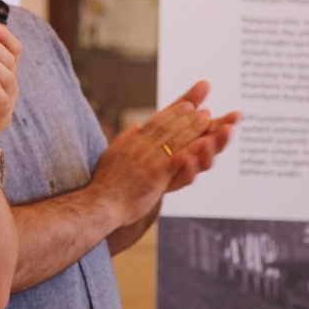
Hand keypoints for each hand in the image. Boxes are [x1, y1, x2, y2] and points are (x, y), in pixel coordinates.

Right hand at [91, 98, 211, 227]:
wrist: (100, 202)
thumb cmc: (105, 183)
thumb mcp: (112, 154)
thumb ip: (125, 139)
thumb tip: (135, 126)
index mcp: (133, 141)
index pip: (156, 122)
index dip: (174, 113)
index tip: (188, 106)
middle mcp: (142, 146)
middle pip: (169, 127)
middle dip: (188, 118)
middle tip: (205, 111)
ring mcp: (150, 160)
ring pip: (176, 140)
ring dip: (194, 129)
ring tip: (208, 121)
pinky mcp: (156, 175)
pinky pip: (177, 160)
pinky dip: (191, 151)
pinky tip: (203, 144)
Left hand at [162, 81, 239, 191]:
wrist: (135, 172)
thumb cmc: (157, 143)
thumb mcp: (171, 117)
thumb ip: (189, 101)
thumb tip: (206, 82)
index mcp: (200, 138)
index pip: (217, 130)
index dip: (227, 122)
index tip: (237, 114)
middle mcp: (197, 155)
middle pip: (214, 147)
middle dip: (221, 137)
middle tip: (228, 128)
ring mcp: (186, 170)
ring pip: (202, 164)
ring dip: (206, 153)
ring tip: (206, 142)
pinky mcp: (173, 182)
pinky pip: (183, 178)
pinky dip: (186, 169)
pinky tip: (185, 158)